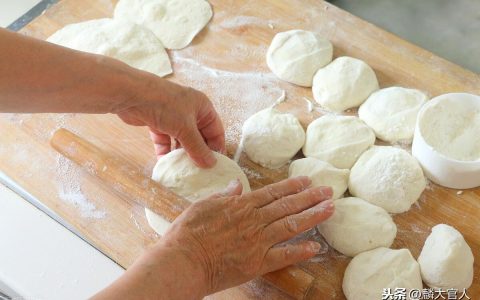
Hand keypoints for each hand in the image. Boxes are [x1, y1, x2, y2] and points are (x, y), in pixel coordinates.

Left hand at [116, 77, 224, 167]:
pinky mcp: (157, 123)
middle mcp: (189, 111)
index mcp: (202, 107)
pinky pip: (165, 141)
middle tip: (200, 172)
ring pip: (181, 140)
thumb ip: (198, 148)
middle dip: (198, 153)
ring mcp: (172, 117)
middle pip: (198, 137)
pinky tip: (166, 164)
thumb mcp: (186, 128)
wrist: (131, 95)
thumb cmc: (164, 105)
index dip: (217, 148)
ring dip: (181, 154)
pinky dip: (165, 152)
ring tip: (184, 171)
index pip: (215, 130)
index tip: (216, 166)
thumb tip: (210, 164)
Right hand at [158, 176, 333, 296]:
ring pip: (291, 226)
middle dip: (310, 197)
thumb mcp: (203, 205)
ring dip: (312, 216)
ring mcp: (258, 242)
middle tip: (329, 191)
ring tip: (330, 209)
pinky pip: (284, 256)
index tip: (307, 180)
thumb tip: (237, 185)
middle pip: (287, 206)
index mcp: (241, 206)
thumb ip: (223, 195)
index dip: (292, 186)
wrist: (183, 261)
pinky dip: (300, 251)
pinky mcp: (257, 263)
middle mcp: (254, 221)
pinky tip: (315, 247)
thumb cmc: (188, 233)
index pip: (273, 192)